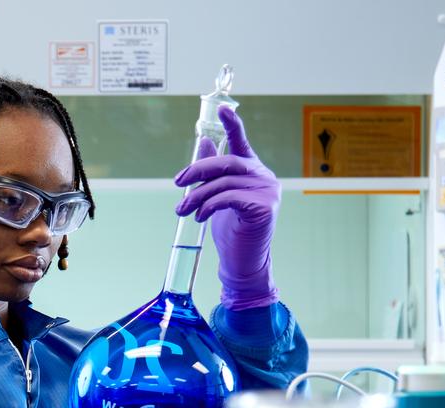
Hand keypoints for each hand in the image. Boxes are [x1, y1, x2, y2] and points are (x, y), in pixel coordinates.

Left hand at [174, 105, 280, 310]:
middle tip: (177, 183)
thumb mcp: (217, 197)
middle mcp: (263, 176)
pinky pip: (229, 198)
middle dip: (197, 171)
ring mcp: (267, 191)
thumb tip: (203, 144)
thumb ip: (212, 172)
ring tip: (182, 211)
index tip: (221, 109)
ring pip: (224, 182)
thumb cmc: (230, 230)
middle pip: (227, 162)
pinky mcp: (264, 207)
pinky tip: (199, 217)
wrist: (242, 262)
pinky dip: (209, 206)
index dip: (232, 124)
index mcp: (251, 170)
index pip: (242, 142)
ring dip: (197, 196)